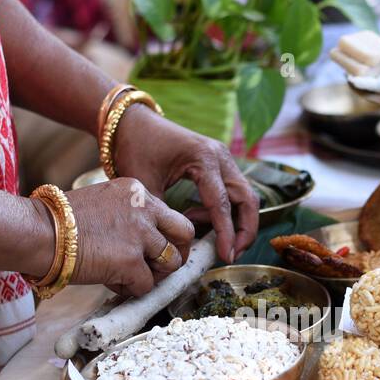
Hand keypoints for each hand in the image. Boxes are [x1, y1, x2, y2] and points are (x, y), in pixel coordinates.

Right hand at [66, 178, 194, 296]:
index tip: (156, 249)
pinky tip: (110, 282)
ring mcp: (140, 235)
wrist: (37, 231)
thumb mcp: (102, 203)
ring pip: (171, 263)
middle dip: (177, 254)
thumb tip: (144, 243)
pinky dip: (131, 289)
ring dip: (154, 275)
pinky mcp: (130, 261)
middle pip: (184, 234)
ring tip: (129, 276)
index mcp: (137, 191)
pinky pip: (146, 285)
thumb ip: (127, 216)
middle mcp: (144, 209)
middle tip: (161, 268)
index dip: (165, 236)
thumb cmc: (58, 221)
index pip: (169, 215)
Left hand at [112, 105, 258, 262]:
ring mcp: (222, 158)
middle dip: (245, 230)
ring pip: (244, 196)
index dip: (226, 233)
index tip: (226, 257)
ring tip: (212, 240)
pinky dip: (222, 211)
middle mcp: (220, 156)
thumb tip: (175, 246)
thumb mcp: (144, 184)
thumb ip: (162, 214)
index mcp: (203, 157)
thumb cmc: (136, 147)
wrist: (132, 122)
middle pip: (247, 199)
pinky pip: (231, 192)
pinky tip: (195, 218)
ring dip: (236, 222)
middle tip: (232, 254)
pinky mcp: (218, 164)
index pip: (222, 203)